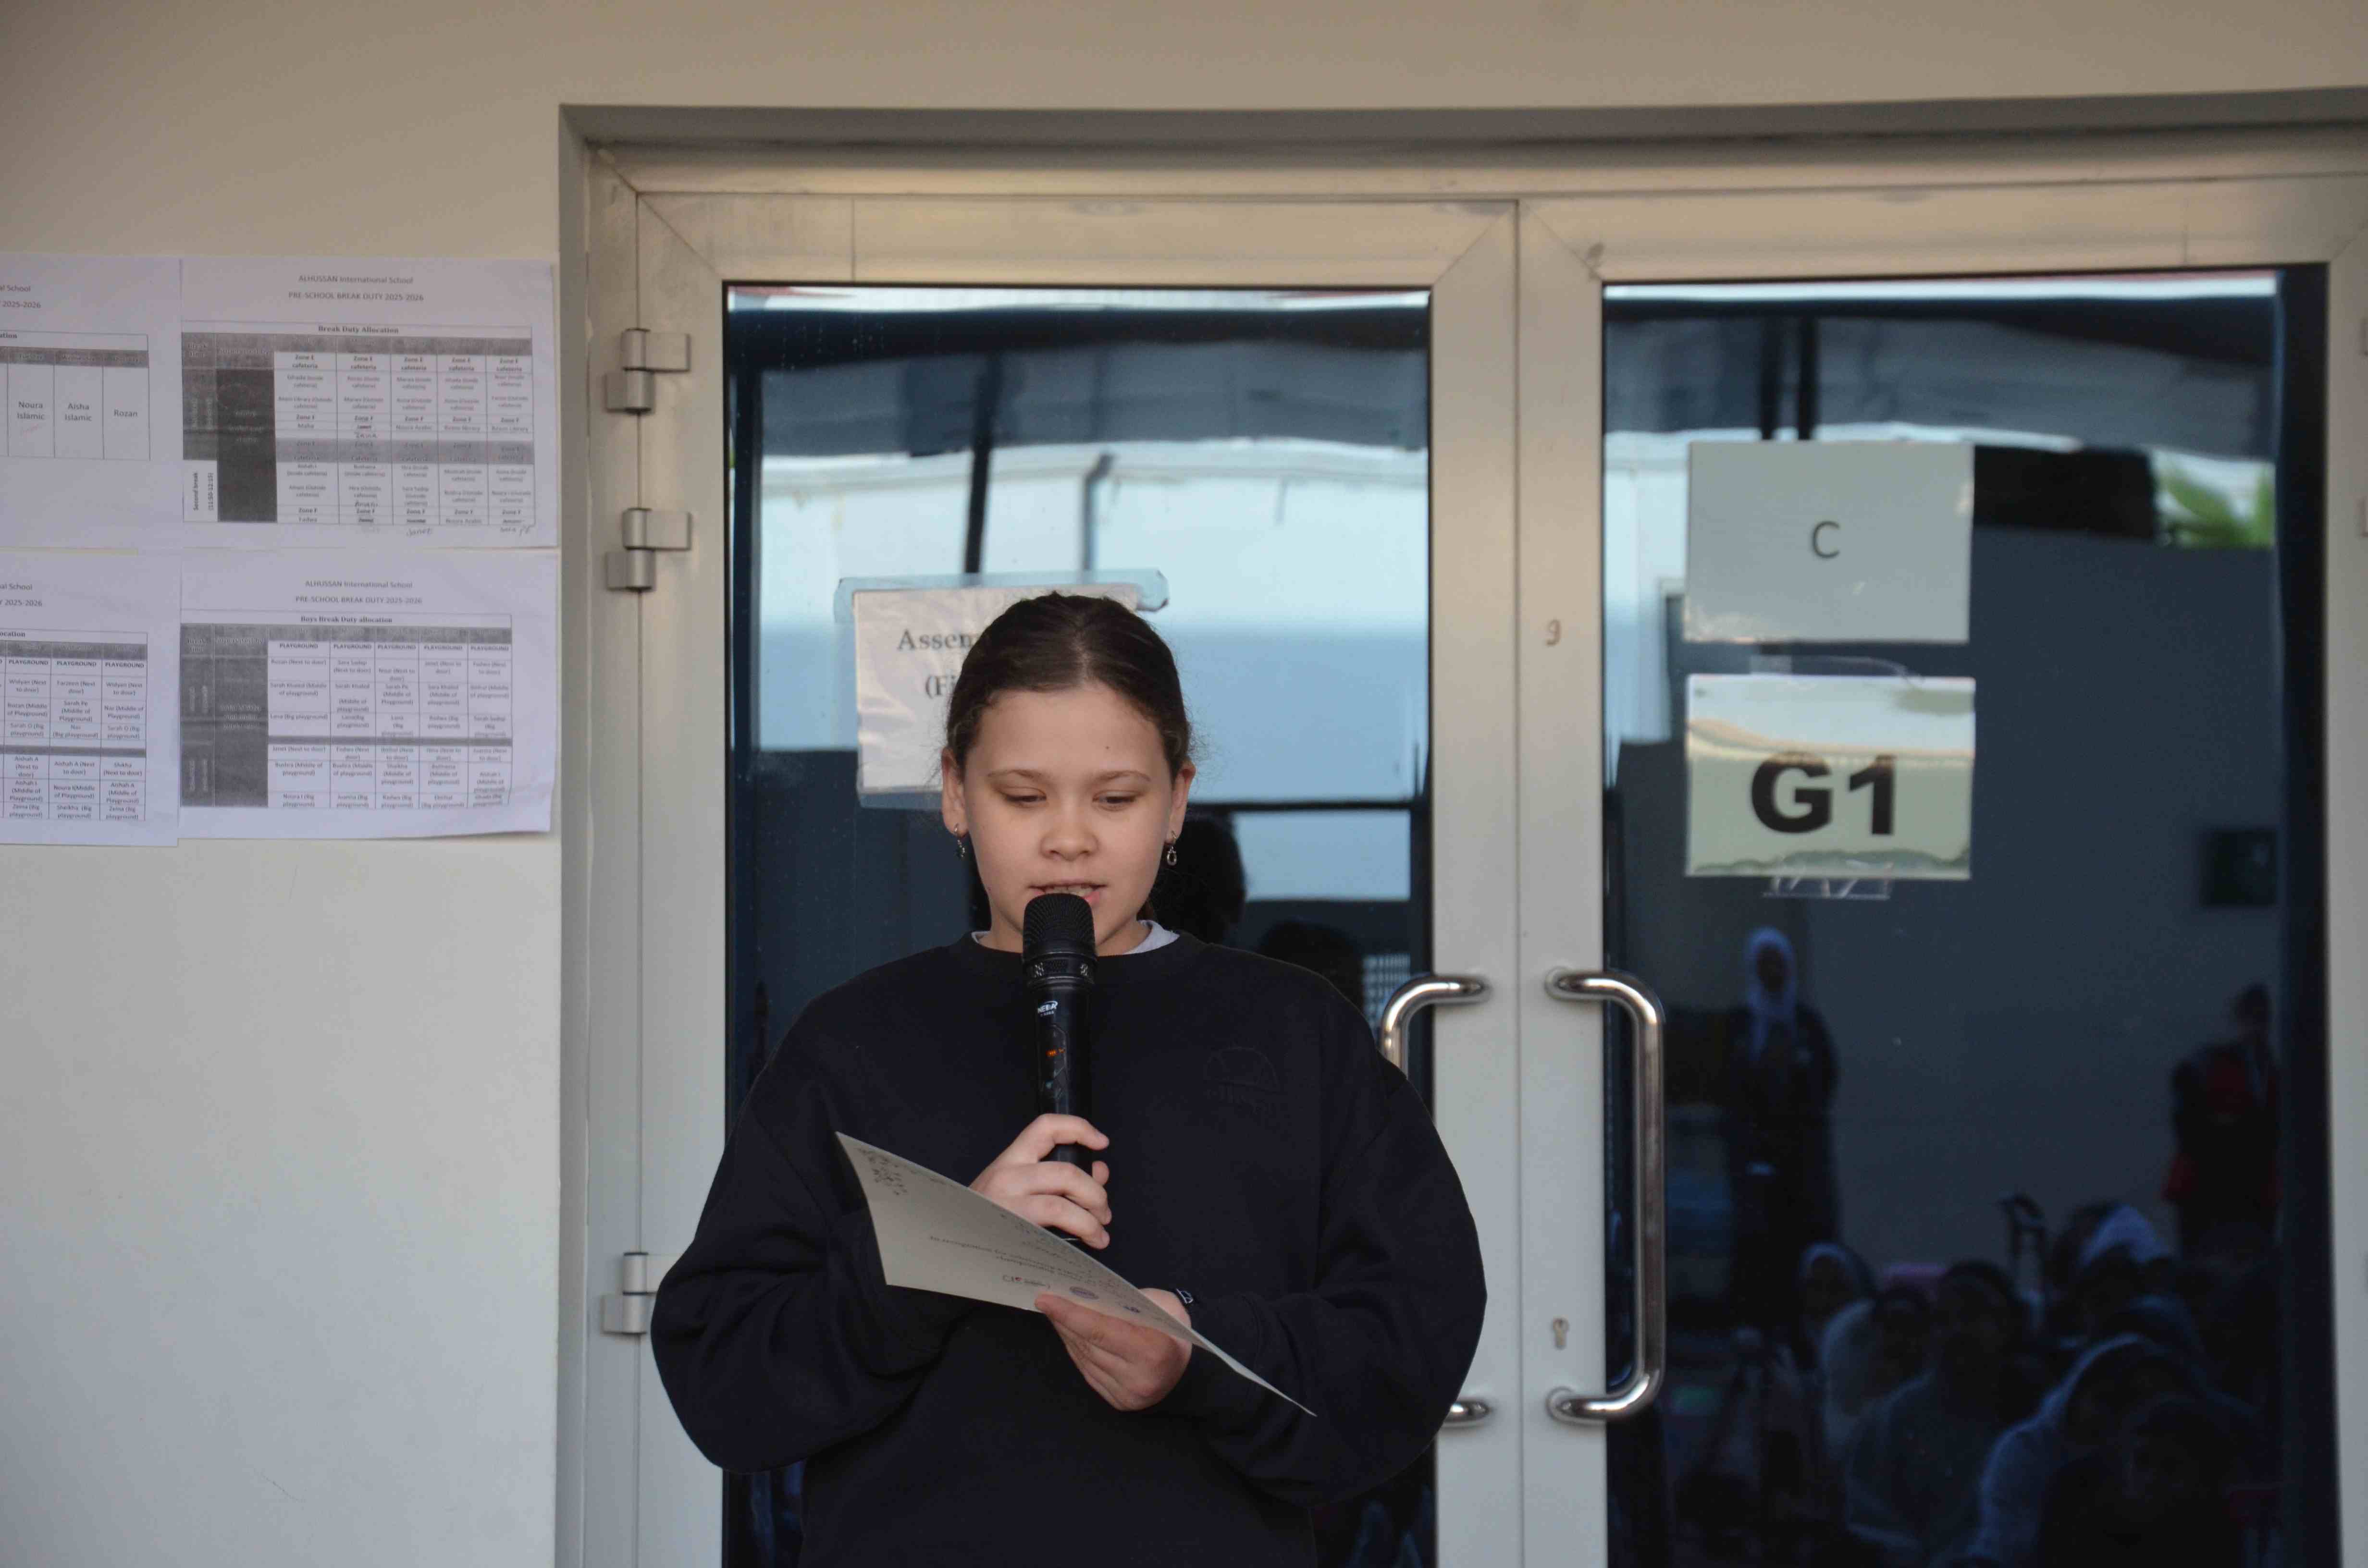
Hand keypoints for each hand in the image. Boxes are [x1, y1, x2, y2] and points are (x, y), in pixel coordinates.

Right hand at [969, 1114, 1112, 1248]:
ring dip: (1090, 1219)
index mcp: (1010, 1160)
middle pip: (1065, 1173)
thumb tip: (1099, 1171)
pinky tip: (1085, 1245)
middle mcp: (1007, 1178)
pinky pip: (1052, 1235)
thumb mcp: (1017, 1187)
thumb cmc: (987, 1215)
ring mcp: (1007, 1207)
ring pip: (1060, 1206)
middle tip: (1103, 1210)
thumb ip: (1060, 1176)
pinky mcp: (1011, 1234)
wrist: (951, 1243)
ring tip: (1099, 1233)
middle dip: (1095, 1193)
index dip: (1078, 1128)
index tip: (1101, 1142)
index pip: (1045, 1128)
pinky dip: (1077, 1237)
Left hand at [1039, 1288, 1193, 1410]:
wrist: (1188, 1370)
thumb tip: (1087, 1296)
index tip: (1046, 1299)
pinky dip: (1075, 1349)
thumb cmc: (1174, 1329)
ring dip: (1066, 1334)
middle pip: (1088, 1344)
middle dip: (1063, 1320)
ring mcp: (1126, 1395)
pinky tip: (1069, 1333)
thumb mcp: (1163, 1305)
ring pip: (1083, 1358)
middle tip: (1046, 1299)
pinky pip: (1087, 1371)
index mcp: (1154, 1350)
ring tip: (1054, 1313)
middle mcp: (1138, 1378)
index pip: (1101, 1330)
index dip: (1070, 1314)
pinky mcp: (1118, 1402)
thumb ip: (1129, 1301)